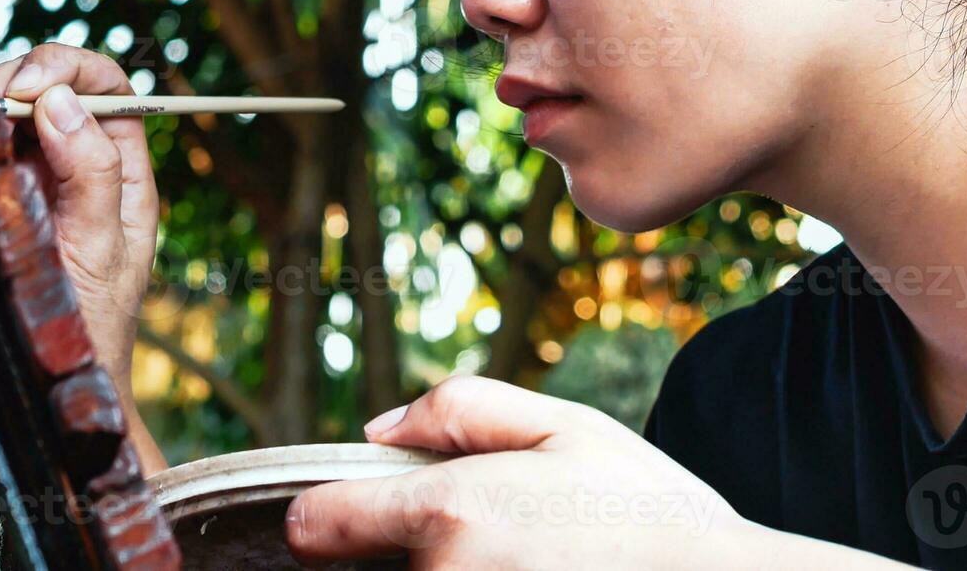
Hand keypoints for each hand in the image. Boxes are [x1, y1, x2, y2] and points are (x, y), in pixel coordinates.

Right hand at [0, 44, 157, 383]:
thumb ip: (91, 173)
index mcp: (122, 170)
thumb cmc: (88, 327)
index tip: (30, 83)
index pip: (110, 87)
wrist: (54, 387)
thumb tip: (63, 101)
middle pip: (57, 87)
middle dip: (22, 79)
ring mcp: (39, 177)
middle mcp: (82, 163)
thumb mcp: (101, 249)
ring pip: (15, 112)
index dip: (71, 68)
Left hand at [285, 376, 766, 568]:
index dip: (325, 515)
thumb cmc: (650, 512)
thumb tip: (375, 429)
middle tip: (489, 541)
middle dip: (401, 552)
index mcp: (449, 512)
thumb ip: (459, 410)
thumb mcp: (567, 426)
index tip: (345, 518)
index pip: (316, 526)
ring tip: (523, 561)